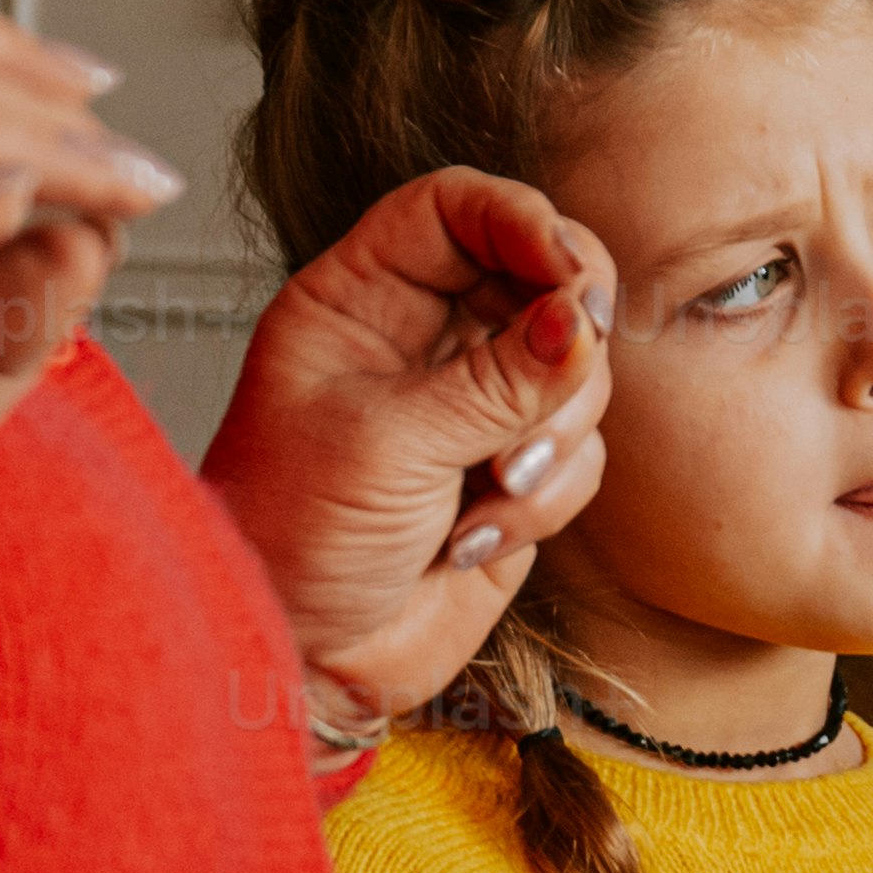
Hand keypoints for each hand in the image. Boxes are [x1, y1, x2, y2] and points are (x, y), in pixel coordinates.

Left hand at [199, 163, 616, 725]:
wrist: (298, 661)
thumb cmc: (290, 543)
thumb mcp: (387, 444)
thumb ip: (497, 379)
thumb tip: (582, 321)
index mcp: (358, 302)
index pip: (454, 210)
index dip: (519, 221)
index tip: (567, 272)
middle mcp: (418, 341)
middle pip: (538, 276)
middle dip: (565, 332)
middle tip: (574, 365)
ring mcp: (470, 408)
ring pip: (573, 371)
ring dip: (554, 432)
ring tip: (494, 488)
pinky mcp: (509, 475)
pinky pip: (579, 454)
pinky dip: (547, 498)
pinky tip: (473, 537)